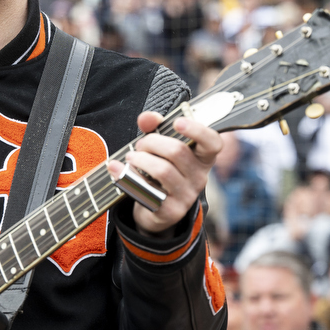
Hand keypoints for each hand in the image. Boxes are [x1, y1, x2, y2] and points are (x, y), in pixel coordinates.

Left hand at [108, 111, 221, 234]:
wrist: (156, 211)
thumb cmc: (161, 170)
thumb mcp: (159, 147)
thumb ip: (154, 127)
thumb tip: (147, 118)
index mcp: (202, 158)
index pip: (212, 143)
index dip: (198, 130)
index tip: (177, 122)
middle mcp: (199, 178)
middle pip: (177, 151)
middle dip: (151, 142)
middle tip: (140, 145)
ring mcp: (186, 196)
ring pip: (163, 170)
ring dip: (140, 159)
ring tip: (131, 158)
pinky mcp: (170, 211)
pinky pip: (148, 190)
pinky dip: (129, 176)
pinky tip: (117, 169)